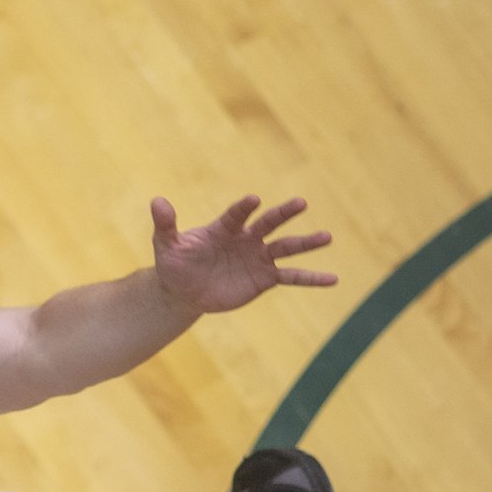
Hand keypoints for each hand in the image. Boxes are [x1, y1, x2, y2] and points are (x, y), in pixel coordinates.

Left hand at [151, 195, 336, 313]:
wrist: (184, 291)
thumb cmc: (175, 264)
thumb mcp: (166, 246)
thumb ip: (166, 225)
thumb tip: (157, 201)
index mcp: (225, 227)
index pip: (237, 214)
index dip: (244, 208)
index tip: (253, 200)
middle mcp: (247, 238)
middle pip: (269, 223)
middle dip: (284, 214)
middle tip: (301, 202)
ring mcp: (259, 257)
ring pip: (286, 248)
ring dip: (306, 243)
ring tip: (327, 237)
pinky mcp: (265, 278)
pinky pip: (292, 277)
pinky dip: (311, 278)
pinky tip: (333, 279)